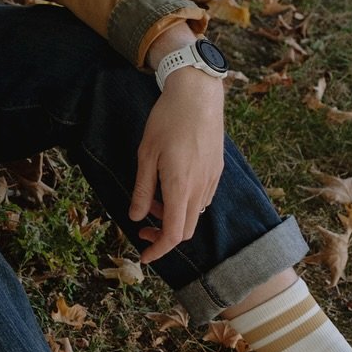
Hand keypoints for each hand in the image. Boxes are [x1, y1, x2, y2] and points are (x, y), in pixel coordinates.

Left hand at [130, 71, 224, 262]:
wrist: (198, 95)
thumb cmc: (167, 121)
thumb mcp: (145, 155)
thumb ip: (142, 189)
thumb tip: (135, 216)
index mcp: (181, 187)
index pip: (173, 234)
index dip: (158, 250)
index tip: (143, 256)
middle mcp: (200, 188)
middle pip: (185, 229)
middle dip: (162, 236)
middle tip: (141, 228)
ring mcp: (211, 180)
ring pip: (193, 215)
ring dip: (172, 217)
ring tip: (151, 200)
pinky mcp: (216, 171)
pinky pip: (201, 199)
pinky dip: (184, 204)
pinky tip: (169, 187)